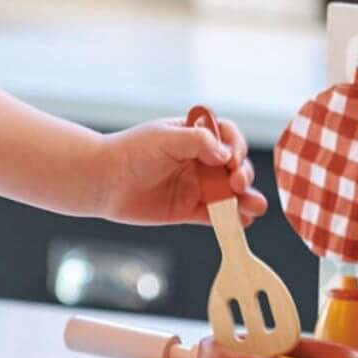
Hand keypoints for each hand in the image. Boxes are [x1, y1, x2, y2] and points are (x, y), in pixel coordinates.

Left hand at [94, 109, 266, 229]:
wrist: (103, 180)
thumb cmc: (131, 151)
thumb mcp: (165, 137)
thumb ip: (198, 141)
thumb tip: (226, 154)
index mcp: (194, 136)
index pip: (228, 137)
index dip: (236, 146)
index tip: (232, 158)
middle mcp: (199, 161)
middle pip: (234, 167)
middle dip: (243, 174)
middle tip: (238, 182)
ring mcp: (195, 186)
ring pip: (230, 193)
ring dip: (246, 199)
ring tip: (254, 206)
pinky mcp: (188, 210)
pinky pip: (215, 216)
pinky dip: (231, 220)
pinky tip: (241, 222)